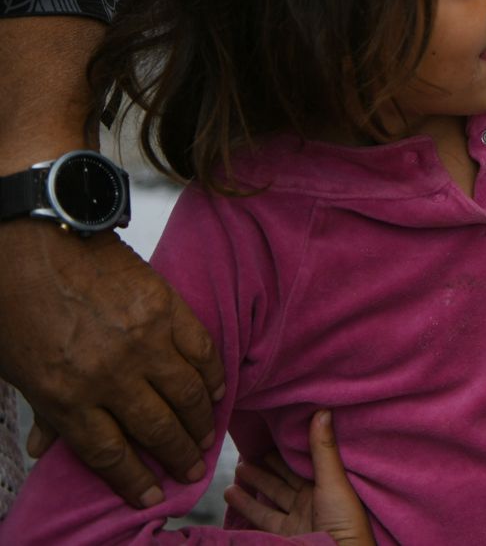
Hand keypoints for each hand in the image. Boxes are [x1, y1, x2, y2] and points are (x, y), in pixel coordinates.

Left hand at [0, 220, 223, 507]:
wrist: (36, 241)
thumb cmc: (17, 302)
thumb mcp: (19, 369)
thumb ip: (45, 411)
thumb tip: (50, 447)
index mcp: (67, 396)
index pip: (110, 453)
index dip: (134, 479)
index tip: (152, 494)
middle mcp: (110, 375)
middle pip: (156, 428)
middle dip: (178, 455)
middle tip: (192, 469)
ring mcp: (144, 341)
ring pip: (187, 394)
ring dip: (202, 420)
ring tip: (207, 436)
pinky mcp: (167, 308)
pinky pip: (202, 350)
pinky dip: (213, 374)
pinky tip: (216, 389)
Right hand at [222, 411, 374, 544]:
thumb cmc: (343, 521)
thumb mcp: (333, 482)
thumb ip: (323, 450)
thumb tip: (323, 409)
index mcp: (327, 485)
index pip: (304, 462)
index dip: (288, 449)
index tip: (271, 431)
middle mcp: (311, 501)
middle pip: (283, 479)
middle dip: (266, 465)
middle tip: (247, 450)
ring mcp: (295, 519)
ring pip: (270, 497)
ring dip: (253, 483)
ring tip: (237, 468)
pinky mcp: (280, 536)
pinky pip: (260, 518)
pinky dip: (246, 506)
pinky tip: (231, 493)